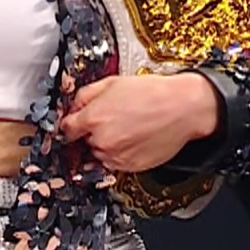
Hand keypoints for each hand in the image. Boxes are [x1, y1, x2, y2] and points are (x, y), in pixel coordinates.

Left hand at [58, 73, 220, 173]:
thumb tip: (74, 106)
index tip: (75, 123)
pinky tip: (134, 138)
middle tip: (111, 119)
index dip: (72, 124)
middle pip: (83, 142)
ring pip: (99, 154)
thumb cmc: (153, 93)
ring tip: (126, 128)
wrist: (183, 108)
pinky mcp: (130, 168)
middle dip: (92, 132)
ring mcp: (116, 157)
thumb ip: (85, 95)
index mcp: (94, 118)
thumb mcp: (112, 82)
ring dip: (106, 145)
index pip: (67, 129)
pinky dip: (120, 154)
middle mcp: (102, 141)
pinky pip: (115, 164)